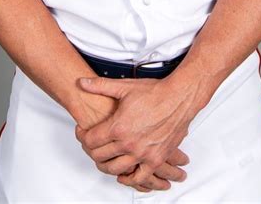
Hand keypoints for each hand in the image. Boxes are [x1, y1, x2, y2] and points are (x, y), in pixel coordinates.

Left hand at [75, 76, 197, 188]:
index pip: (91, 140)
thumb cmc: (155, 92)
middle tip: (91, 145)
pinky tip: (124, 174)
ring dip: (106, 165)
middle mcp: (129, 143)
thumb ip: (100, 86)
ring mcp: (142, 154)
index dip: (82, 136)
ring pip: (116, 169)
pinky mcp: (155, 159)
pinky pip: (139, 178)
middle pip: (100, 156)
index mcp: (118, 126)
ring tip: (104, 158)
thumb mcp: (124, 87)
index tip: (82, 132)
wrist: (179, 98)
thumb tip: (82, 82)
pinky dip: (129, 179)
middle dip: (91, 151)